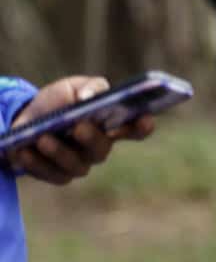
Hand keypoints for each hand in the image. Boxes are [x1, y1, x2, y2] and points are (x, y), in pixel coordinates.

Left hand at [6, 76, 155, 184]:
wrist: (26, 119)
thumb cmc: (59, 102)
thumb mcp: (73, 87)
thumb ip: (90, 87)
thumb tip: (88, 98)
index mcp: (111, 125)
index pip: (135, 129)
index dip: (143, 126)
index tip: (144, 119)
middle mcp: (100, 147)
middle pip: (102, 149)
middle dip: (91, 139)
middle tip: (78, 127)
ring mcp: (80, 163)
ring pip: (77, 165)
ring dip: (59, 152)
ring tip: (42, 139)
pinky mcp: (59, 175)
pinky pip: (52, 174)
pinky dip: (37, 163)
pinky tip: (24, 151)